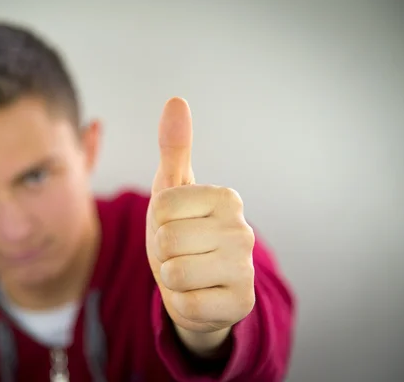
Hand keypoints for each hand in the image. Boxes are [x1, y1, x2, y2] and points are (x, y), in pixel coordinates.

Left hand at [146, 97, 255, 353]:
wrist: (196, 286)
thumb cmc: (182, 233)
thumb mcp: (173, 191)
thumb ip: (174, 148)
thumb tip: (176, 100)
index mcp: (226, 198)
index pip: (162, 206)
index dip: (157, 222)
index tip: (174, 227)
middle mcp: (243, 230)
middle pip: (166, 239)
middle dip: (162, 252)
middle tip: (180, 254)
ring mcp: (246, 269)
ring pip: (174, 272)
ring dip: (171, 278)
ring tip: (188, 274)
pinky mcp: (241, 304)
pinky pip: (185, 304)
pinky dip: (181, 303)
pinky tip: (198, 296)